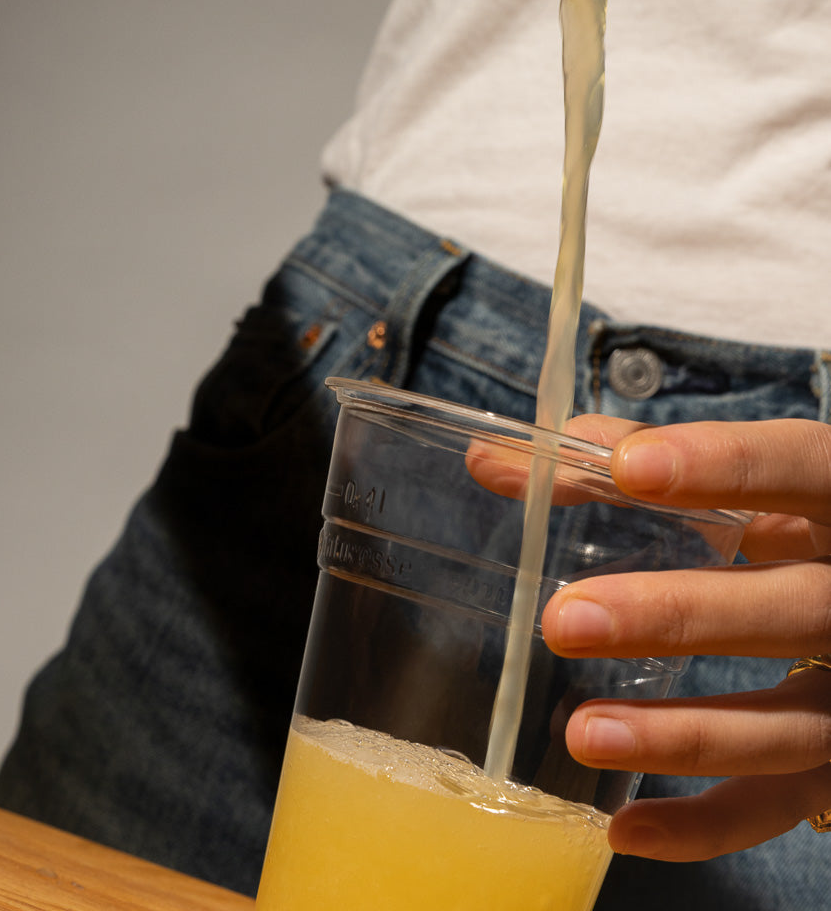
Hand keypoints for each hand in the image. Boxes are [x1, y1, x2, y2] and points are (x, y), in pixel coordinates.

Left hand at [538, 417, 830, 859]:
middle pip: (789, 609)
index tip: (629, 470)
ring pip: (785, 725)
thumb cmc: (780, 514)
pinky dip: (705, 826)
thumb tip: (492, 463)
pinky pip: (776, 805)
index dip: (722, 467)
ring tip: (583, 731)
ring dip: (682, 736)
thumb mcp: (734, 478)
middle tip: (566, 618)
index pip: (795, 467)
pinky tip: (624, 828)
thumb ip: (620, 459)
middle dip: (677, 616)